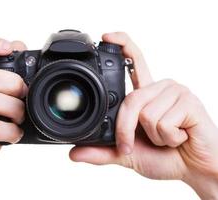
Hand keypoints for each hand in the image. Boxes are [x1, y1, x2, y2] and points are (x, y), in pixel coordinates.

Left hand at [70, 32, 217, 198]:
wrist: (193, 168)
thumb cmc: (164, 158)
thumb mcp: (127, 155)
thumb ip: (102, 152)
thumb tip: (74, 153)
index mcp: (146, 95)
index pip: (134, 62)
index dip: (122, 45)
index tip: (105, 36)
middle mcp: (160, 88)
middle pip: (130, 100)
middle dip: (128, 130)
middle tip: (141, 143)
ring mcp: (175, 92)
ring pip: (146, 114)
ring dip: (155, 136)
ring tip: (168, 137)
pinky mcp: (189, 101)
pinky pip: (163, 121)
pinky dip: (168, 138)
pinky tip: (180, 136)